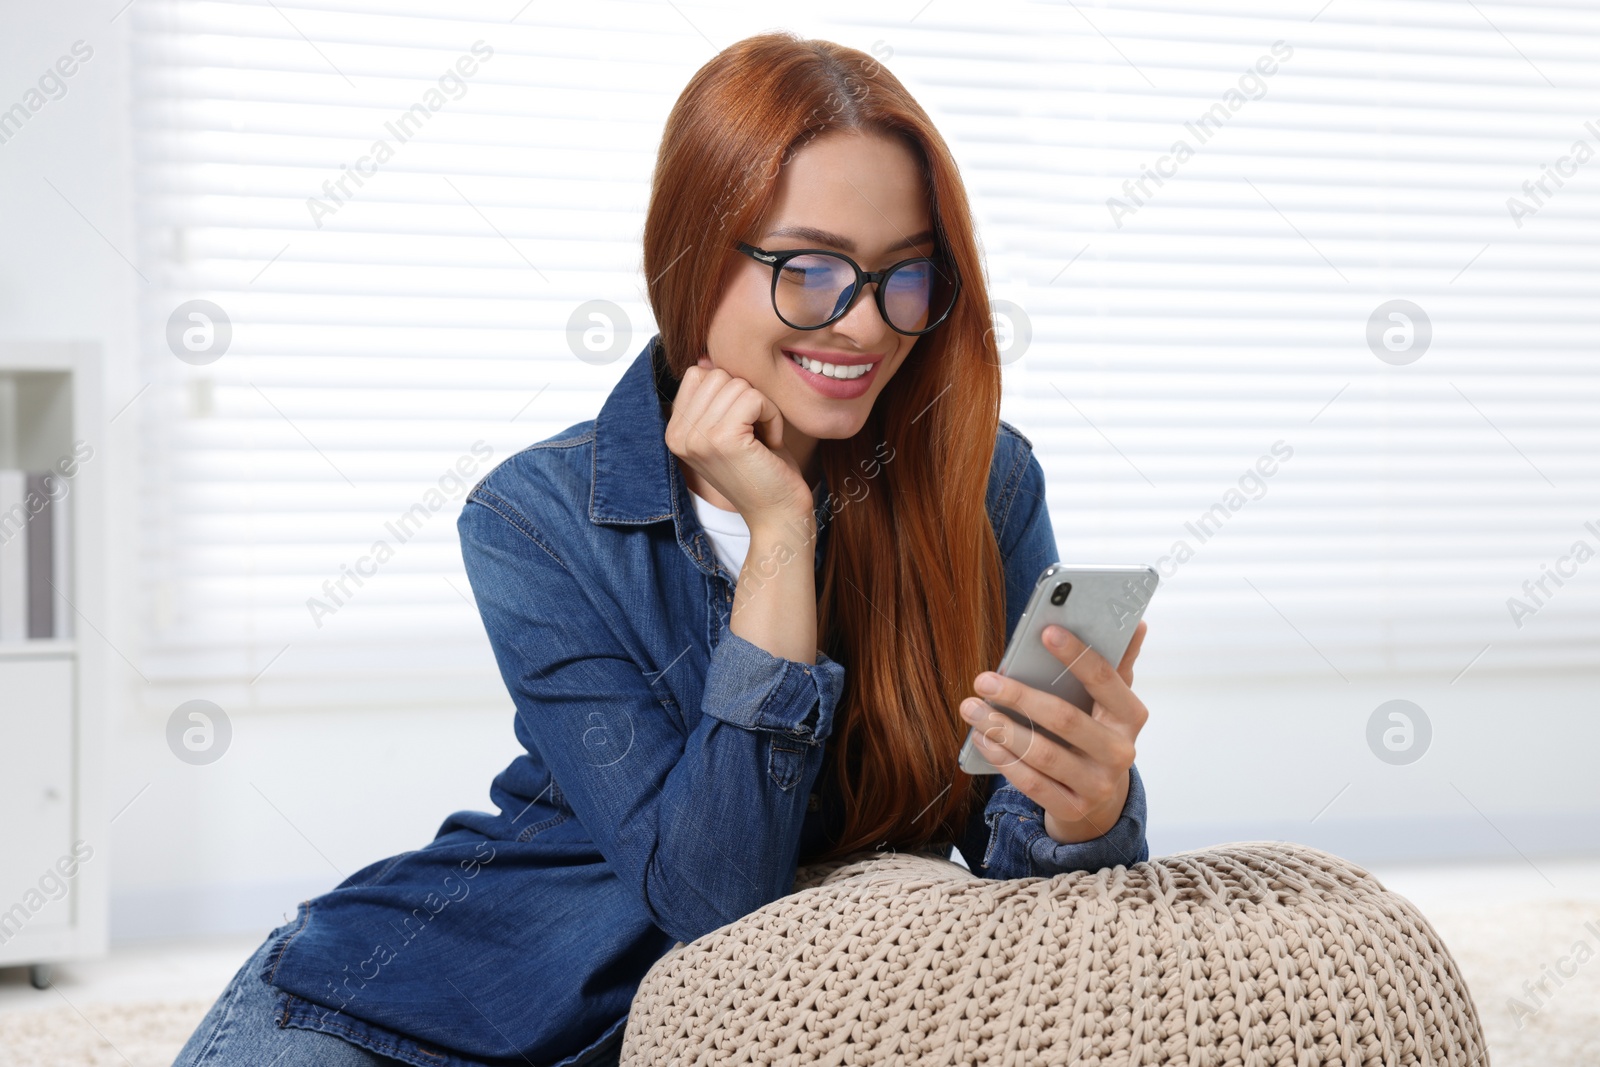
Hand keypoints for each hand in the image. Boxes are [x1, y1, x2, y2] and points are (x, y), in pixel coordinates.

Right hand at [665, 355, 813, 528]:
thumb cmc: (762, 470)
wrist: (778, 516)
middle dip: (747, 399)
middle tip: (754, 436)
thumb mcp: (730, 427)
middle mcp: (678, 436)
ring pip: (738, 384)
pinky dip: (771, 416)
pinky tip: (769, 444)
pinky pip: (754, 397)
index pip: (698, 374)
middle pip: (718, 375)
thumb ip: (713, 397)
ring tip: (761, 442)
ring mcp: (697, 438)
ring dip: (762, 409)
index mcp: (674, 431)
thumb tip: (705, 358)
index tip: (741, 427)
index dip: (730, 393)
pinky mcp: (723, 439)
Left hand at [960, 619, 1148, 845]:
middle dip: (1020, 696)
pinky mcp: (1072, 808)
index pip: (1105, 679)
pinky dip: (1003, 759)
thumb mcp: (1111, 702)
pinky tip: (982, 739)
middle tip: (984, 679)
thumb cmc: (1098, 735)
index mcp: (1130, 716)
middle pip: (1065, 719)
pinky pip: (1032, 783)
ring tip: (971, 707)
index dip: (1076, 654)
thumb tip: (1135, 623)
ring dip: (1001, 729)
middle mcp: (1119, 752)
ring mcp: (1097, 784)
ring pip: (1043, 754)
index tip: (1045, 630)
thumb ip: (1117, 663)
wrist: (1101, 801)